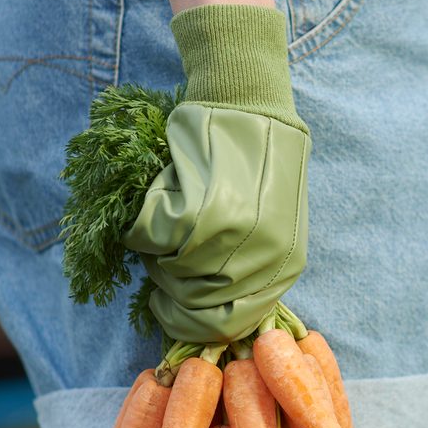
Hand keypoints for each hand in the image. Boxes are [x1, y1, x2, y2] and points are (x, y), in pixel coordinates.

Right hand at [123, 4, 310, 343]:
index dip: (192, 321)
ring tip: (168, 221)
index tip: (171, 306)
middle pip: (194, 303)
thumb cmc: (257, 165)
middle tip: (163, 258)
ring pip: (168, 271)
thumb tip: (206, 312)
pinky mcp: (200, 211)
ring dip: (156, 251)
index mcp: (285, 267)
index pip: (230, 322)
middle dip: (168, 285)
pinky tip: (163, 196)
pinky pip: (150, 238)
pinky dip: (143, 222)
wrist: (248, 105)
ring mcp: (233, 238)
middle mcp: (264, 259)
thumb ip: (249, 270)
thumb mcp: (273, 228)